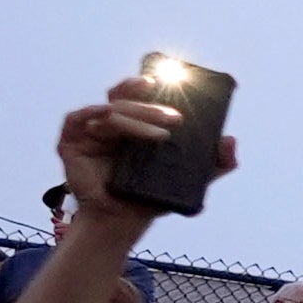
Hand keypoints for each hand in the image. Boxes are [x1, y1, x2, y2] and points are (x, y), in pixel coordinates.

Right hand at [55, 72, 225, 225]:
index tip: (169, 80)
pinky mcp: (71, 142)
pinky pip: (78, 118)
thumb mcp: (188, 180)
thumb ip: (215, 163)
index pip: (141, 95)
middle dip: (151, 106)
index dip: (150, 84)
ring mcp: (91, 131)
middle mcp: (112, 123)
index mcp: (135, 124)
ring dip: (136, 118)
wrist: (121, 222)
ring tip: (160, 134)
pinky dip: (93, 113)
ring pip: (111, 111)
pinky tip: (108, 116)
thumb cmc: (149, 198)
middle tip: (176, 118)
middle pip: (127, 99)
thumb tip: (230, 141)